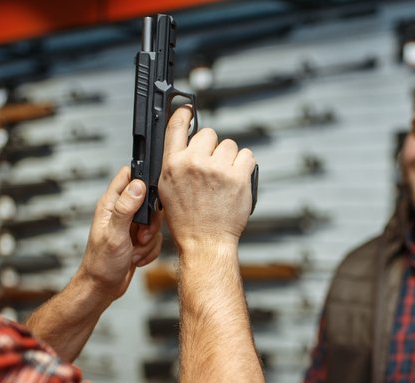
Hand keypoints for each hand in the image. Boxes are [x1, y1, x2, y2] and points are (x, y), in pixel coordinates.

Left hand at [76, 166, 162, 300]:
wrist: (102, 287)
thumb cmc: (101, 263)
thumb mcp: (114, 234)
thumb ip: (125, 208)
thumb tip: (138, 185)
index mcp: (110, 205)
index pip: (128, 176)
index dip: (142, 179)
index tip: (151, 194)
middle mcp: (120, 213)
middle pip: (148, 201)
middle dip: (151, 221)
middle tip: (141, 235)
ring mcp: (130, 227)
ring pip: (154, 223)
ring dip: (150, 240)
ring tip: (136, 249)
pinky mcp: (137, 240)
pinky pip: (155, 239)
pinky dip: (150, 250)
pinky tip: (137, 257)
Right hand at [156, 106, 255, 251]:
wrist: (205, 241)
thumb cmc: (187, 221)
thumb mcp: (166, 190)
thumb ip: (175, 164)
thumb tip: (186, 144)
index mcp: (172, 165)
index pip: (175, 127)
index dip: (182, 114)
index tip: (187, 110)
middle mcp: (193, 163)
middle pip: (209, 134)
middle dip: (213, 148)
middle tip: (213, 169)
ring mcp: (216, 169)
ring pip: (229, 146)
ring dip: (230, 159)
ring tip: (224, 180)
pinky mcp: (237, 177)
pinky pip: (247, 156)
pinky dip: (245, 166)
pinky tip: (237, 180)